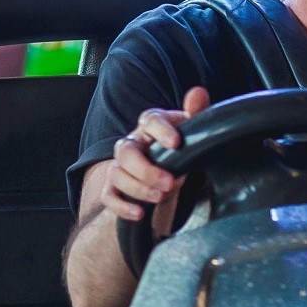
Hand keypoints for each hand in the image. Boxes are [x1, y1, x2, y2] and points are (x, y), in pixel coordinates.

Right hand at [100, 87, 210, 224]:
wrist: (170, 174)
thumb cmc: (181, 148)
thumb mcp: (193, 133)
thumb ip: (196, 114)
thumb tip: (198, 92)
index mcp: (152, 126)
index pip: (149, 120)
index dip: (161, 130)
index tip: (177, 143)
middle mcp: (133, 143)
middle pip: (126, 151)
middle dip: (146, 169)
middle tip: (169, 182)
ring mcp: (121, 165)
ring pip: (116, 173)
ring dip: (137, 187)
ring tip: (160, 197)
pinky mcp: (116, 187)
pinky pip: (108, 196)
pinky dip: (121, 206)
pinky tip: (139, 214)